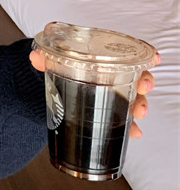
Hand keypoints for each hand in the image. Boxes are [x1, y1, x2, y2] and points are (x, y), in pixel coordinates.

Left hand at [29, 48, 158, 138]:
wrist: (47, 90)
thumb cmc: (55, 72)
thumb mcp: (49, 64)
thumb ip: (44, 60)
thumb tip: (35, 57)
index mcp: (102, 61)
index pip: (127, 56)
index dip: (143, 56)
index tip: (153, 58)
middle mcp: (112, 79)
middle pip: (136, 78)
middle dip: (144, 83)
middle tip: (142, 88)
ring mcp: (112, 98)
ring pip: (134, 101)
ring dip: (139, 106)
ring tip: (137, 114)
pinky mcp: (106, 116)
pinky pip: (124, 123)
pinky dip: (130, 128)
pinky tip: (134, 133)